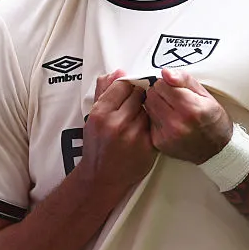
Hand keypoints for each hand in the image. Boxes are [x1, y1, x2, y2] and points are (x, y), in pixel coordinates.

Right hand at [79, 69, 156, 191]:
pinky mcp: (148, 146)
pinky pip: (155, 124)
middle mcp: (117, 123)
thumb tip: (118, 72)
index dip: (127, 87)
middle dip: (137, 98)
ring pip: (149, 108)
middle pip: (138, 94)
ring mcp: (134, 135)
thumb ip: (104, 91)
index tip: (127, 93)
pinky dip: (151, 125)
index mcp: (100, 113)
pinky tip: (142, 131)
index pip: (123, 85)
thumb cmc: (97, 145)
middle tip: (132, 108)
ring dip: (145, 111)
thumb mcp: (93, 117)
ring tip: (136, 121)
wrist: (102, 178)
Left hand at [143, 68, 232, 163]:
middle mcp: (176, 122)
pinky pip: (149, 122)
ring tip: (171, 109)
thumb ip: (184, 80)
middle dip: (160, 93)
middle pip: (152, 95)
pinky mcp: (159, 142)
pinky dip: (156, 119)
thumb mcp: (206, 95)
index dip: (167, 83)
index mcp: (190, 107)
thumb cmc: (213, 121)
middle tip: (172, 98)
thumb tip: (165, 72)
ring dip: (156, 105)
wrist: (217, 150)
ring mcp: (166, 134)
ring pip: (148, 107)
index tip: (174, 87)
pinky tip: (169, 121)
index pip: (161, 84)